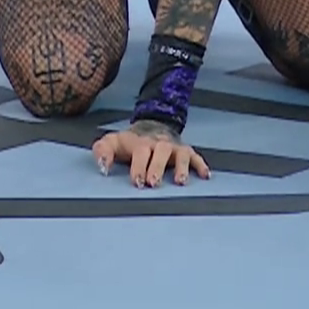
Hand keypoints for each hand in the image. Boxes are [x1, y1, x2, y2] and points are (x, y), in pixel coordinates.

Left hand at [92, 119, 211, 188]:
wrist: (153, 125)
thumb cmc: (131, 142)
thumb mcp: (112, 142)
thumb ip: (102, 151)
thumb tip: (102, 167)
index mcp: (142, 142)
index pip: (141, 152)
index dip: (139, 166)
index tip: (137, 181)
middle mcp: (160, 144)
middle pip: (161, 152)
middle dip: (157, 167)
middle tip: (153, 183)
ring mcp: (175, 148)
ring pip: (181, 154)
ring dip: (181, 167)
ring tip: (180, 182)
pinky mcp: (187, 152)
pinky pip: (196, 157)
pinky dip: (201, 165)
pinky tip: (205, 176)